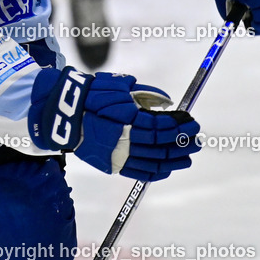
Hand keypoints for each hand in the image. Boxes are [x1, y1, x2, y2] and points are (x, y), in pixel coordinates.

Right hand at [28, 68, 200, 182]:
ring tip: (188, 157)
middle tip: (197, 140)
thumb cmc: (93, 95)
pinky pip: (139, 173)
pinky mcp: (111, 166)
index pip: (160, 127)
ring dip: (174, 160)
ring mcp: (116, 155)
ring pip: (152, 162)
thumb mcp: (119, 86)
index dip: (178, 126)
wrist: (63, 114)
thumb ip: (145, 94)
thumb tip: (168, 102)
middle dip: (182, 143)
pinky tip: (168, 168)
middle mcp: (123, 140)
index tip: (191, 122)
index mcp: (126, 119)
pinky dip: (156, 172)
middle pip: (160, 146)